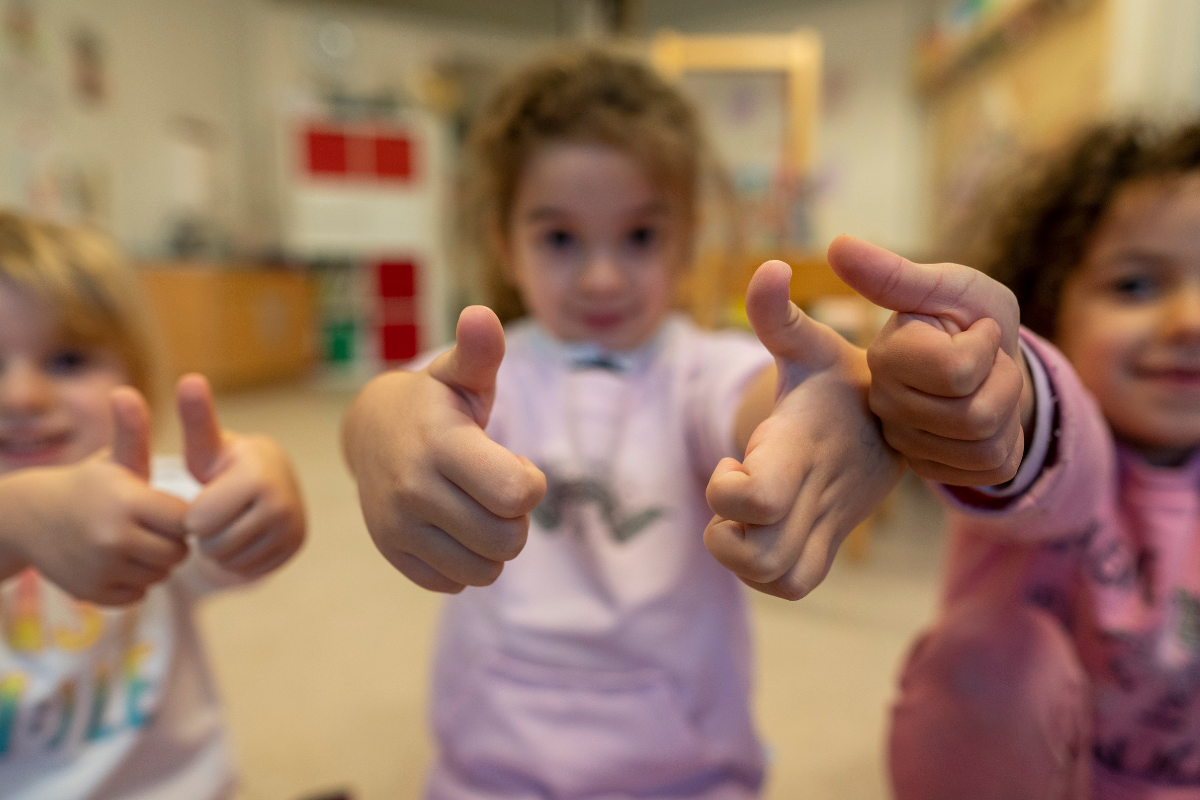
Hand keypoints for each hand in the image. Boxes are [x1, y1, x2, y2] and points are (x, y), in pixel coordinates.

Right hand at [13, 387, 188, 604]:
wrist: (28, 518)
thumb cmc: (86, 485)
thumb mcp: (112, 461)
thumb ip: (134, 435)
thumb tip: (126, 392)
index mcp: (127, 501)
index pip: (187, 520)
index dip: (183, 516)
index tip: (169, 509)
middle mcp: (115, 538)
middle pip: (179, 552)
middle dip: (173, 541)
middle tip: (154, 528)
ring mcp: (103, 569)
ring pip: (161, 575)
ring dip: (155, 562)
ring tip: (136, 541)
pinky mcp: (93, 592)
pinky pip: (139, 593)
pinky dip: (135, 582)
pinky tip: (118, 561)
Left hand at [179, 374, 305, 577]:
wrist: (271, 478)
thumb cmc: (225, 463)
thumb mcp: (207, 445)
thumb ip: (196, 419)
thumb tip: (189, 378)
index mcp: (257, 477)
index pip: (197, 522)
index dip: (190, 514)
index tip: (201, 496)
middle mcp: (282, 504)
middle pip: (213, 545)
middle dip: (204, 534)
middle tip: (214, 513)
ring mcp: (293, 528)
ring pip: (229, 562)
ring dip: (218, 549)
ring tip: (227, 523)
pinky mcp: (295, 547)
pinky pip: (247, 571)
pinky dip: (237, 560)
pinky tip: (242, 536)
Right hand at [342, 306, 545, 592]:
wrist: (371, 431)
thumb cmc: (437, 402)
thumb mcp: (461, 374)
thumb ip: (480, 351)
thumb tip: (481, 314)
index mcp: (440, 445)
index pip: (517, 495)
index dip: (530, 483)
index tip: (514, 463)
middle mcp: (414, 491)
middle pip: (508, 539)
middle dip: (516, 518)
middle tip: (497, 489)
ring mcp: (399, 528)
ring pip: (485, 570)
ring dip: (495, 545)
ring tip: (477, 508)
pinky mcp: (394, 554)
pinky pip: (455, 582)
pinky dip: (466, 563)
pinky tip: (454, 528)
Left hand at [705, 260, 903, 599]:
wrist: (897, 423)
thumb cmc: (839, 381)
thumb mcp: (809, 343)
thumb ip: (776, 313)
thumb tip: (767, 267)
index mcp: (802, 452)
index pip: (756, 500)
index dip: (728, 494)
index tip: (732, 463)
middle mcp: (814, 497)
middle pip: (759, 557)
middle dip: (726, 535)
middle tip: (731, 494)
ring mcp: (822, 527)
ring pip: (776, 579)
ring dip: (741, 558)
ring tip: (741, 516)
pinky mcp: (825, 546)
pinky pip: (794, 585)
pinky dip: (763, 574)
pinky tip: (756, 532)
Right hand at [828, 235, 1030, 485]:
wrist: (991, 361)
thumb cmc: (970, 316)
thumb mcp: (950, 287)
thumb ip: (895, 275)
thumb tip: (836, 244)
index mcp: (885, 356)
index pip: (959, 373)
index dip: (987, 348)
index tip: (978, 330)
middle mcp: (883, 404)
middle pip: (975, 416)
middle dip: (1004, 382)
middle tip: (988, 361)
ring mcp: (905, 443)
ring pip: (986, 445)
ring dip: (1008, 412)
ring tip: (988, 387)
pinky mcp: (931, 470)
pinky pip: (992, 469)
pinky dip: (1007, 442)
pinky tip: (988, 421)